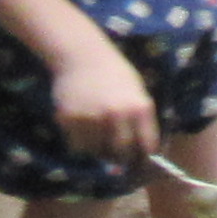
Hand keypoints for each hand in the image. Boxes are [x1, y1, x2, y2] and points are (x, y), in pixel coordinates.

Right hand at [44, 35, 161, 162]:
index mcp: (139, 108)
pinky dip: (80, 141)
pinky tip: (83, 124)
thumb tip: (142, 152)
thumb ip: (140, 120)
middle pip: (121, 153)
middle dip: (120, 157)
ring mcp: (91, 118)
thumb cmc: (114, 74)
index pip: (147, 146)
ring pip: (97, 152)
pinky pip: (77, 145)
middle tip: (117, 154)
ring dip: (98, 148)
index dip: (145, 158)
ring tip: (98, 132)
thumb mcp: (136, 92)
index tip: (140, 162)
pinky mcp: (69, 120)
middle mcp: (116, 115)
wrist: (81, 55)